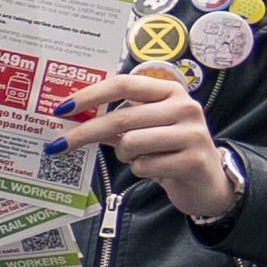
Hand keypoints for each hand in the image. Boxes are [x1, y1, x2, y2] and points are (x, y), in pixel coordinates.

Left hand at [54, 67, 240, 224]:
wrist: (208, 182)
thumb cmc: (170, 149)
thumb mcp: (146, 127)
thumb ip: (117, 119)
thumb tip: (73, 116)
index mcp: (170, 91)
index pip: (123, 84)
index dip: (90, 95)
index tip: (61, 108)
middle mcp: (184, 107)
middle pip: (121, 117)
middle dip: (84, 132)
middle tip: (58, 145)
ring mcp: (192, 133)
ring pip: (131, 143)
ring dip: (124, 155)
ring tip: (137, 157)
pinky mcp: (193, 160)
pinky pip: (144, 165)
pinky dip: (141, 169)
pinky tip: (156, 169)